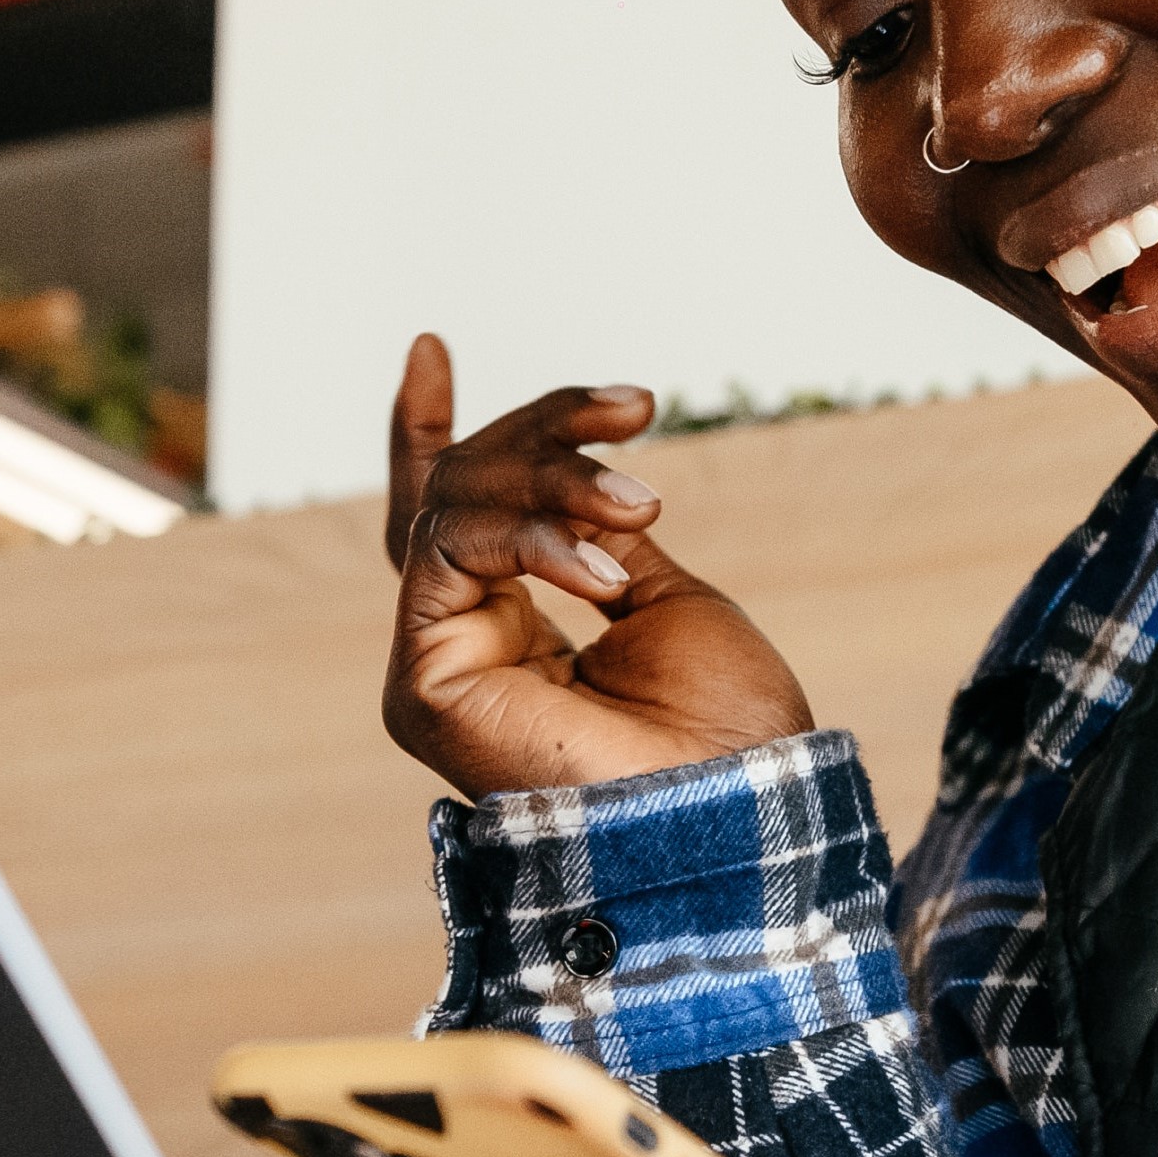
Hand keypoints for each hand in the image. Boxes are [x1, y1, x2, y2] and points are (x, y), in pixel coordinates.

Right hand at [381, 334, 815, 800]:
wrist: (735, 808)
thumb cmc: (721, 726)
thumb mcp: (661, 599)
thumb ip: (593, 539)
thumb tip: (572, 485)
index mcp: (515, 639)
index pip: (454, 520)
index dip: (433, 431)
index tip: (427, 347)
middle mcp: (463, 650)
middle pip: (458, 493)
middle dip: (546, 433)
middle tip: (635, 408)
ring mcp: (436, 667)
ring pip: (453, 506)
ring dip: (557, 480)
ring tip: (642, 505)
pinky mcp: (422, 685)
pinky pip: (450, 549)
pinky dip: (534, 536)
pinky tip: (604, 573)